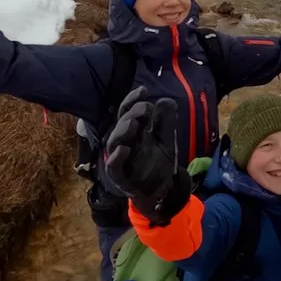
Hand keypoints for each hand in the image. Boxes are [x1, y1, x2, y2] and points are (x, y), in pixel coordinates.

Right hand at [104, 87, 191, 223]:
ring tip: (134, 124)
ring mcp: (120, 158)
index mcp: (133, 131)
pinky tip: (125, 149)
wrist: (162, 190)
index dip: (133, 100)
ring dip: (122, 131)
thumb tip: (165, 100)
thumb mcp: (166, 139)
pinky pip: (114, 166)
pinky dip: (117, 157)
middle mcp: (124, 141)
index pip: (128, 111)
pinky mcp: (121, 176)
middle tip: (145, 108)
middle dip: (132, 113)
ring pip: (114, 142)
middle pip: (121, 123)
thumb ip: (166, 121)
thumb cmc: (159, 162)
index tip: (144, 90)